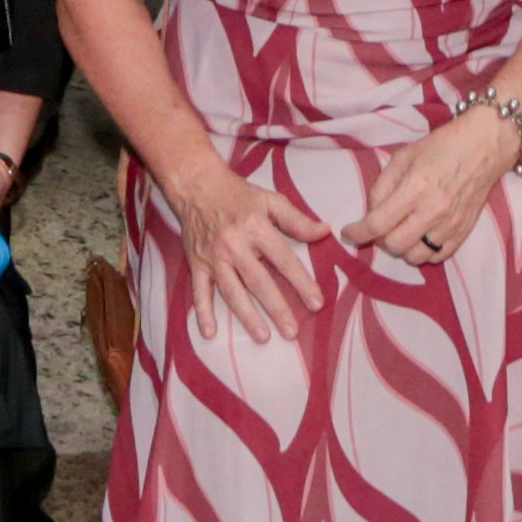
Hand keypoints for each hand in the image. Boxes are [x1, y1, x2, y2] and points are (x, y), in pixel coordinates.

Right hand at [174, 154, 334, 340]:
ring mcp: (214, 257)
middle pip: (258, 281)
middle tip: (291, 332)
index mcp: (256, 227)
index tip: (316, 303)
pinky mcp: (196, 263)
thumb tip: (325, 232)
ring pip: (232, 291)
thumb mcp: (271, 199)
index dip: (301, 282)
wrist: (196, 184)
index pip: (284, 260)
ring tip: (263, 337)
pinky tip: (210, 333)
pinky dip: (203, 313)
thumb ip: (297, 219)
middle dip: (276, 308)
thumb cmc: (238, 194)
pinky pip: (199, 291)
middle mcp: (234, 245)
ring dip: (247, 316)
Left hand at [343, 106, 516, 274]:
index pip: (378, 223)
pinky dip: (424, 251)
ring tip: (403, 229)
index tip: (349, 233)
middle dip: (381, 239)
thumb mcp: (404, 156)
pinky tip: (422, 234)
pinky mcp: (464, 231)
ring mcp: (451, 224)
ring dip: (402, 247)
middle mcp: (433, 210)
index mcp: (416, 187)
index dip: (358, 233)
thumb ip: (382, 186)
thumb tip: (371, 213)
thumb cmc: (441, 146)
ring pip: (415, 256)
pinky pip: (437, 257)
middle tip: (382, 225)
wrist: (484, 146)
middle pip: (394, 245)